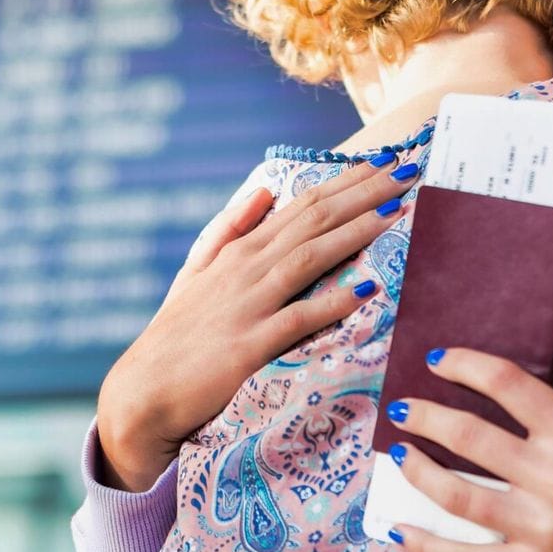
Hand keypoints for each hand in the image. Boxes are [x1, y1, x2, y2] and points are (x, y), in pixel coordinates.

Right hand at [97, 157, 417, 491]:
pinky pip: (299, 319)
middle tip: (408, 169)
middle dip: (365, 192)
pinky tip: (368, 289)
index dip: (348, 181)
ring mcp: (249, 304)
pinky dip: (333, 302)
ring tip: (396, 211)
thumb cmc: (178, 332)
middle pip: (315, 220)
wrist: (144, 391)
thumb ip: (230, 228)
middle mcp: (248, 267)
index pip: (304, 203)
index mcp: (242, 249)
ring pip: (310, 257)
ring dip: (356, 232)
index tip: (387, 161)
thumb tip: (262, 189)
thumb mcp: (198, 270)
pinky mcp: (250, 346)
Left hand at [385, 349, 552, 551]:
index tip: (437, 359)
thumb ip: (552, 430)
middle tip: (402, 407)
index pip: (506, 382)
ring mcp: (541, 527)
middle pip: (469, 435)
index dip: (464, 363)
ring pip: (456, 493)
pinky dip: (426, 544)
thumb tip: (489, 406)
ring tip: (397, 454)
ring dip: (417, 470)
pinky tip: (400, 529)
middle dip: (425, 415)